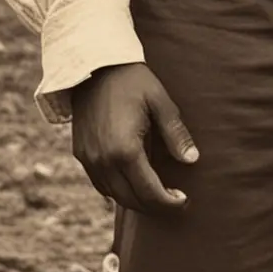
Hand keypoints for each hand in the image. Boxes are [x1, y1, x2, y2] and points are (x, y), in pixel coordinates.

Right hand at [72, 63, 198, 214]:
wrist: (92, 65)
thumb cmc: (132, 81)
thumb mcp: (160, 102)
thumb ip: (176, 134)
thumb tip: (192, 160)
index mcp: (125, 150)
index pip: (150, 191)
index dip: (169, 202)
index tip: (184, 201)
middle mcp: (103, 160)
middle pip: (131, 199)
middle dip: (155, 206)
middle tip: (175, 201)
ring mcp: (89, 159)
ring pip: (114, 195)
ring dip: (136, 200)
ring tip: (157, 194)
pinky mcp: (80, 153)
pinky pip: (101, 183)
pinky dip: (118, 190)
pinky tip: (134, 183)